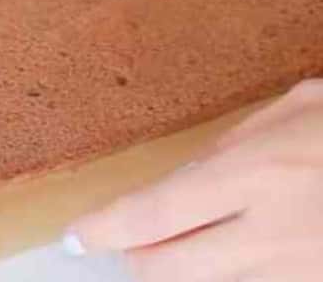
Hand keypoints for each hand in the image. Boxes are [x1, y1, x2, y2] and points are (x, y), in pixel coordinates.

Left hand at [66, 79, 322, 281]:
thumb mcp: (302, 110)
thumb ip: (233, 144)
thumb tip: (184, 175)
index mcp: (259, 173)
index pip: (154, 215)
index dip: (105, 229)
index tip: (76, 236)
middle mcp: (273, 233)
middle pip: (168, 269)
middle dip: (138, 256)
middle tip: (133, 238)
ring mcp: (300, 271)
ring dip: (193, 263)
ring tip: (209, 229)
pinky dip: (238, 268)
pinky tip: (256, 238)